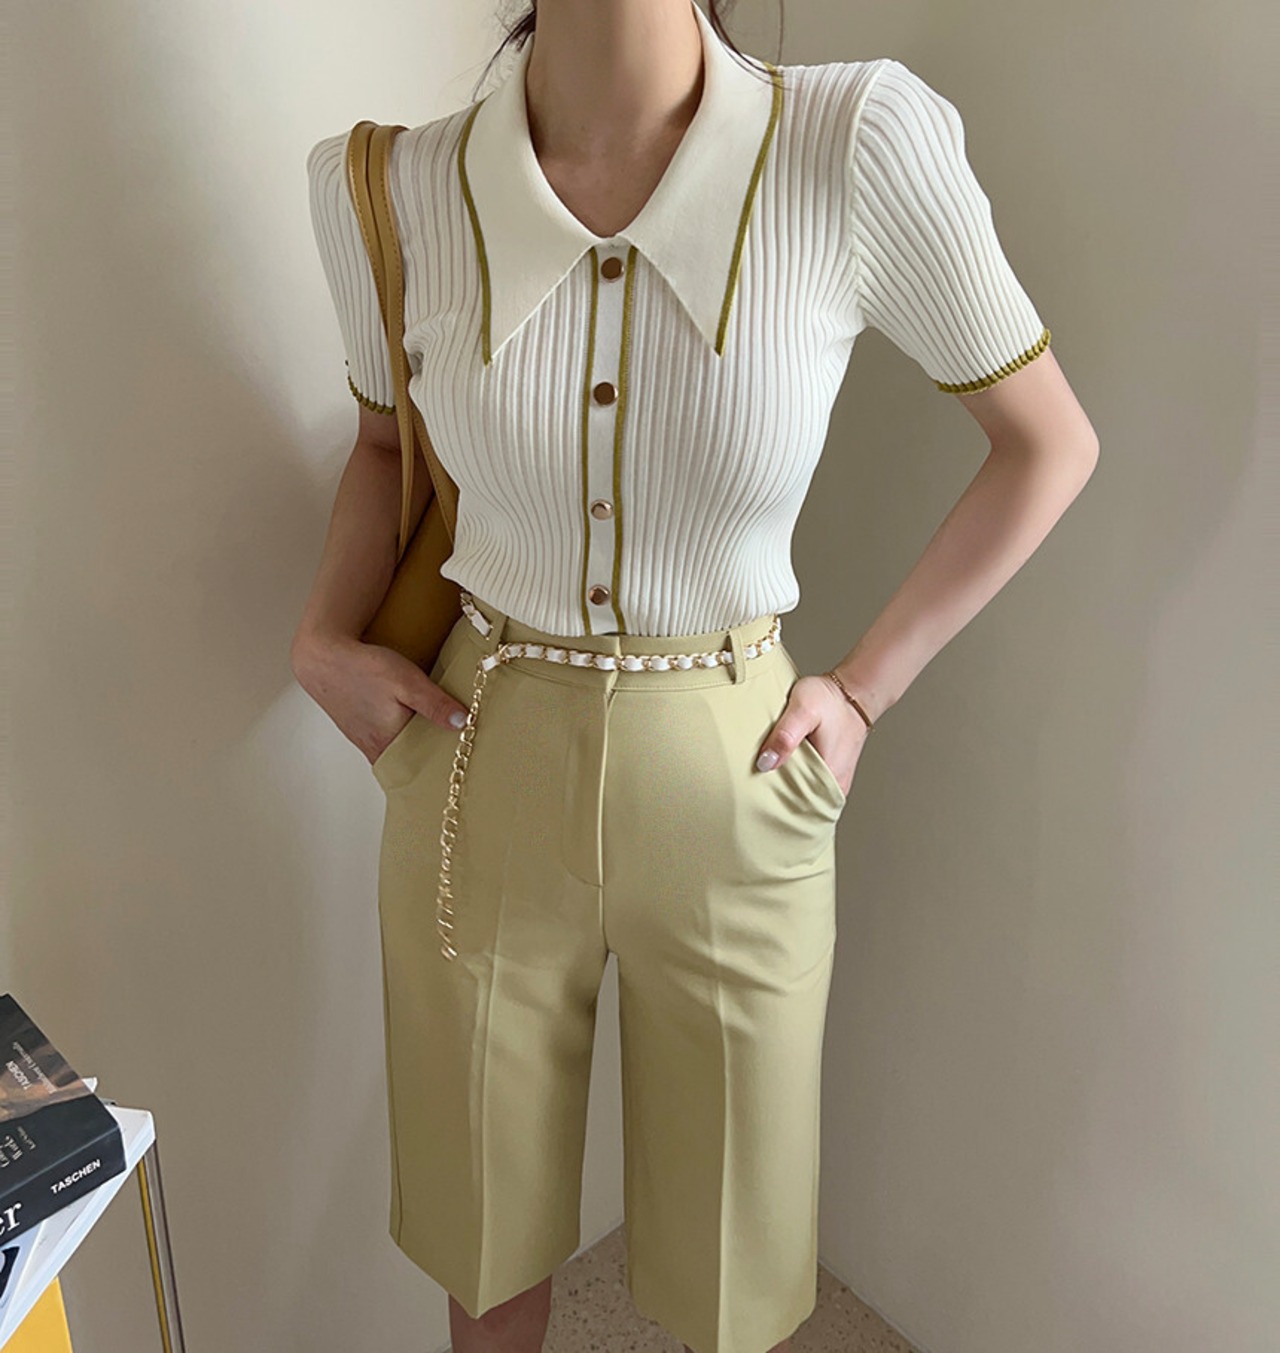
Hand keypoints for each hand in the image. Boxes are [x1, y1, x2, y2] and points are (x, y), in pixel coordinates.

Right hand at [290, 631, 470, 765]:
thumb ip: (435, 705)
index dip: (440, 768)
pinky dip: (402, 734)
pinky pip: (388, 738)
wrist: (323, 655)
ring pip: (398, 750)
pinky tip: (413, 720)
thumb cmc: (364, 668)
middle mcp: (374, 748)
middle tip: (459, 751)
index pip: (420, 769)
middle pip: (410, 762)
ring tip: (442, 736)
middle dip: (432, 758)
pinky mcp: (361, 726)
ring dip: (417, 745)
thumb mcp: (407, 682)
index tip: (462, 766)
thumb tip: (464, 724)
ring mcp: (365, 739)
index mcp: (387, 745)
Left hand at [755, 672, 869, 796]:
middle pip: (797, 804)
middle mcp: (834, 786)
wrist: (852, 691)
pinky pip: (807, 784)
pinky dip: (792, 778)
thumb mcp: (803, 710)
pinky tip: (780, 767)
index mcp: (829, 779)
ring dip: (783, 787)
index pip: (795, 808)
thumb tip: (765, 764)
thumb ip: (785, 736)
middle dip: (775, 797)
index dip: (772, 803)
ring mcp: (833, 781)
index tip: (754, 792)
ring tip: (765, 775)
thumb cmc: (830, 700)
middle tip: (753, 784)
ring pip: (802, 794)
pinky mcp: (831, 773)